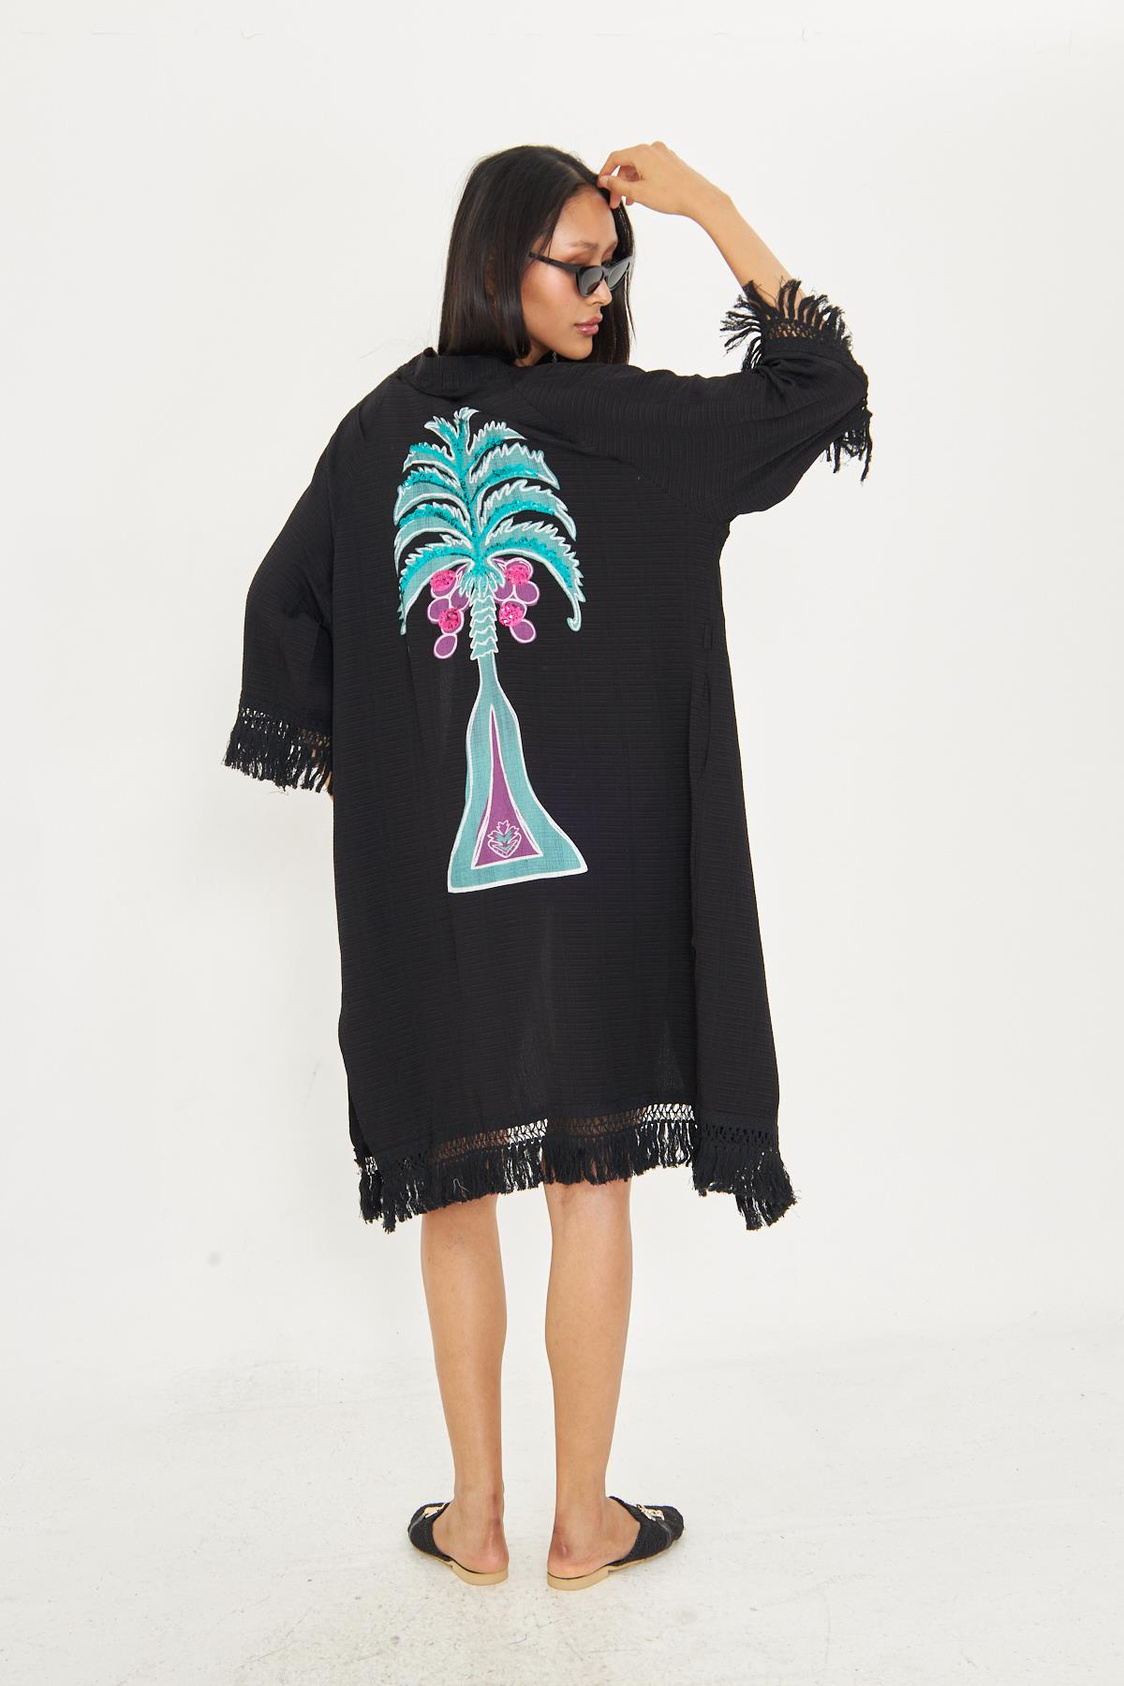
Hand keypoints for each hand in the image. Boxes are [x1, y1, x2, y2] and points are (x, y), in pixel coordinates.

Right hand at [596, 141, 725, 219]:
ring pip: (639, 166)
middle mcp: (652, 148)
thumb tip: (605, 180)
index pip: (615, 158)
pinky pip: (651, 167)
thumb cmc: (670, 195)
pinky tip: (644, 194)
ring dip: (631, 182)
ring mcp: (663, 153)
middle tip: (616, 202)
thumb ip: (618, 185)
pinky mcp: (672, 161)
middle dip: (619, 182)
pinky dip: (643, 179)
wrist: (698, 197)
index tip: (601, 186)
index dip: (605, 172)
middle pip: (627, 163)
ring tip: (630, 201)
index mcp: (641, 152)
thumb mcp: (638, 193)